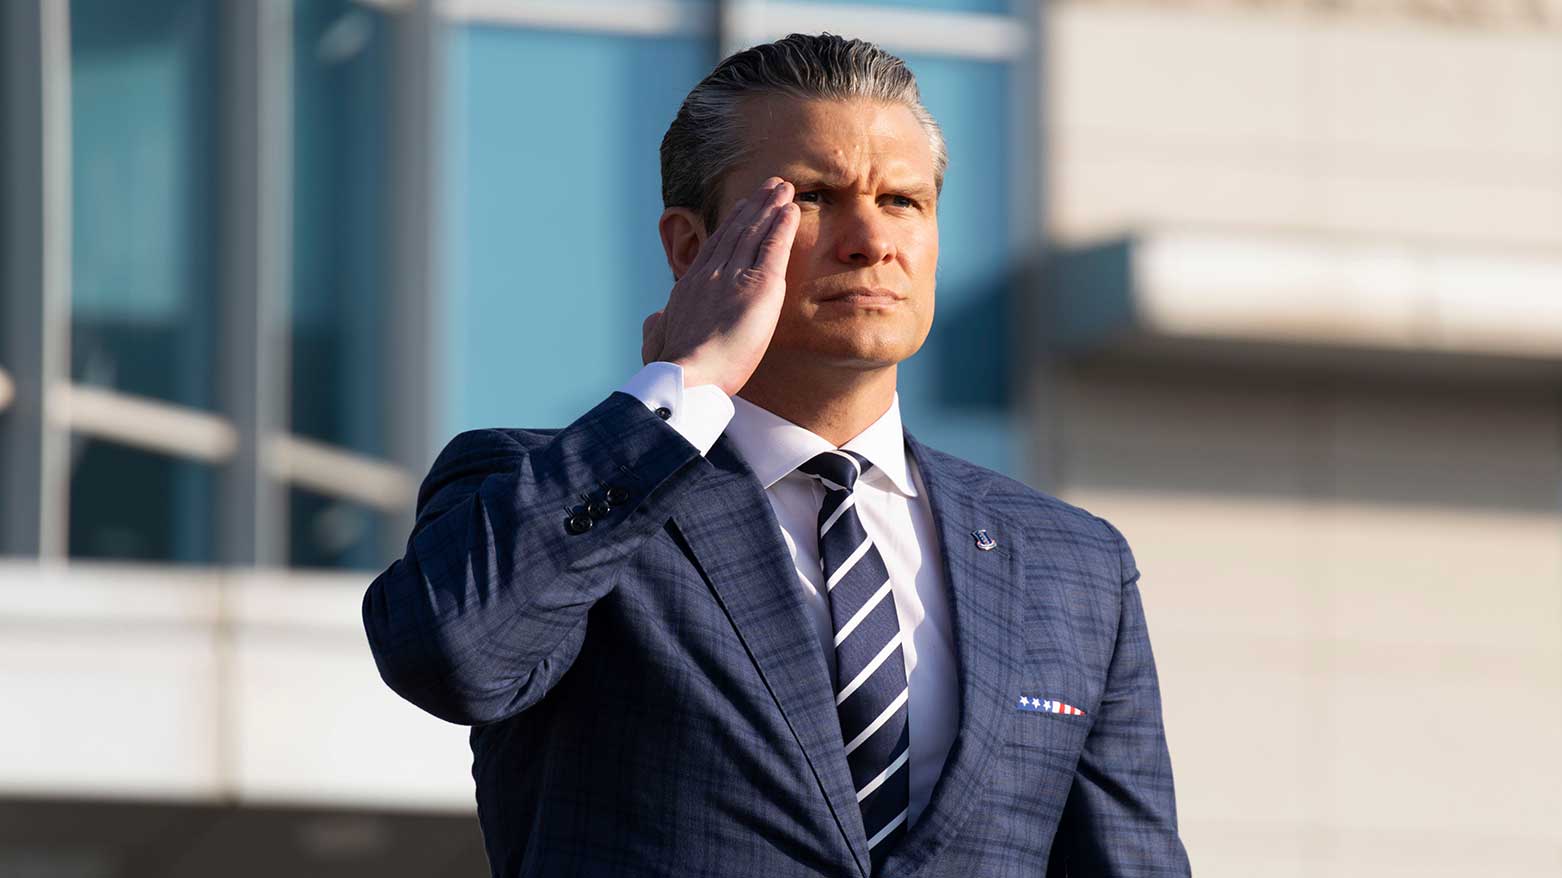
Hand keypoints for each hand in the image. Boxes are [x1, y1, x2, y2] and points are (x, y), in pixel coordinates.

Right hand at [640, 177, 798, 395]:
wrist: (687, 375)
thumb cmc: (671, 368)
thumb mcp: (656, 342)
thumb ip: (657, 327)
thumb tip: (655, 317)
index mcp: (690, 287)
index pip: (715, 247)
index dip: (730, 225)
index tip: (742, 207)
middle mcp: (711, 274)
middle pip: (737, 232)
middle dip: (754, 206)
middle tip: (769, 186)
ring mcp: (734, 277)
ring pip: (754, 233)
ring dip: (770, 207)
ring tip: (783, 187)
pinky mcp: (760, 286)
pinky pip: (774, 248)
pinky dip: (783, 226)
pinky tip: (792, 210)